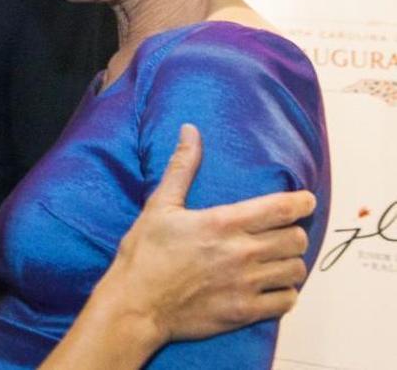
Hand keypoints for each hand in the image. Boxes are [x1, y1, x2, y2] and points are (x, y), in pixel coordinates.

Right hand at [99, 124, 314, 343]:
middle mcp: (241, 253)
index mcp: (223, 223)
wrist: (136, 304)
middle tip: (283, 230)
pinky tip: (272, 285)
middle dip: (294, 231)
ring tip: (278, 257)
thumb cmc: (145, 254)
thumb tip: (190, 131)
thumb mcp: (159, 205)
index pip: (281, 208)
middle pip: (296, 238)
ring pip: (295, 269)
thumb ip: (182, 167)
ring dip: (290, 261)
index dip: (302, 202)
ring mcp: (245, 285)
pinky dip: (286, 291)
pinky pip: (287, 301)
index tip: (305, 200)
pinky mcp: (245, 311)